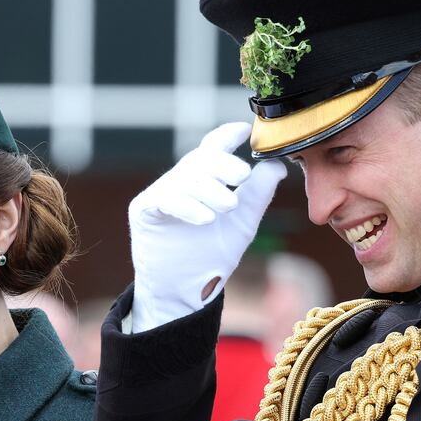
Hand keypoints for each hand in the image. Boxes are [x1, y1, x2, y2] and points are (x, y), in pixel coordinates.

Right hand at [129, 122, 287, 332]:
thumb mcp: (243, 223)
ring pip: (185, 178)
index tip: (244, 129)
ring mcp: (161, 193)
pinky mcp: (144, 210)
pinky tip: (206, 218)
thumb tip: (276, 165)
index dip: (227, 135)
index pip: (213, 147)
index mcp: (204, 180)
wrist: (185, 291)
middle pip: (201, 158)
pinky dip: (187, 206)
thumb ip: (258, 194)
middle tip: (243, 175)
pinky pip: (165, 198)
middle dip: (223, 163)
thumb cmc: (210, 256)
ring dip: (210, 190)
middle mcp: (181, 181)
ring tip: (228, 206)